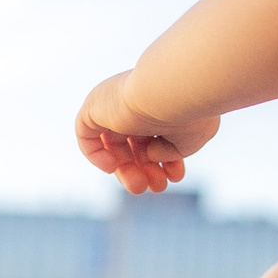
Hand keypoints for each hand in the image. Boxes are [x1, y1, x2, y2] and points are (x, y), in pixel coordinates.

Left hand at [74, 72, 218, 194]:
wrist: (172, 91)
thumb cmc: (189, 112)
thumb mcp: (190, 138)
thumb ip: (172, 150)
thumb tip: (150, 155)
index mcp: (160, 104)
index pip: (156, 136)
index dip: (165, 160)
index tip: (175, 176)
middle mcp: (136, 102)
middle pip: (134, 144)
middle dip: (146, 169)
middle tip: (157, 187)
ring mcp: (114, 104)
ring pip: (112, 145)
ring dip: (125, 170)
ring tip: (139, 186)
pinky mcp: (94, 106)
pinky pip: (87, 135)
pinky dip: (96, 155)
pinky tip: (113, 166)